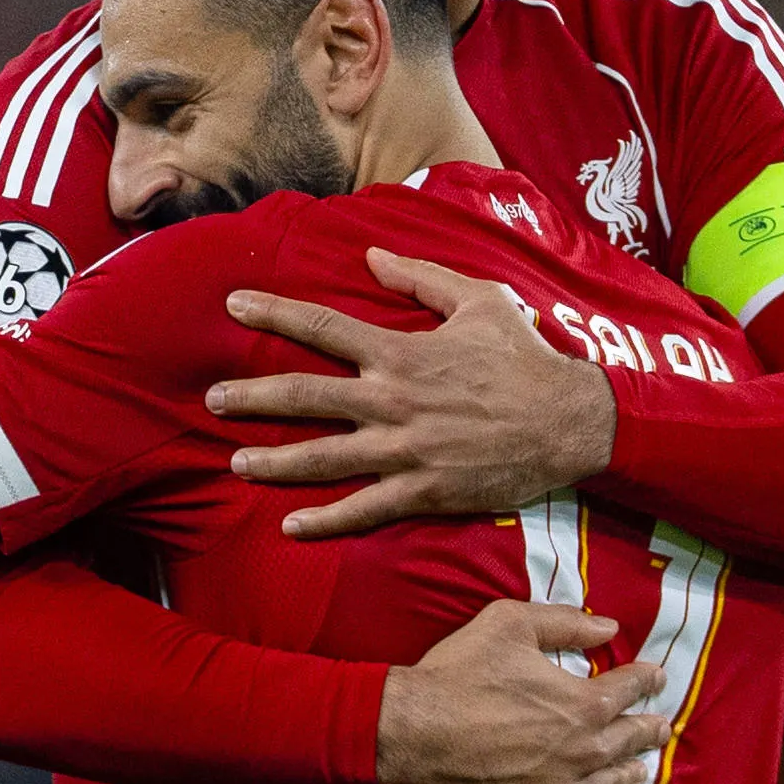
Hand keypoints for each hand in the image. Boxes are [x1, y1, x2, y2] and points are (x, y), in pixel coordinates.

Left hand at [213, 249, 618, 537]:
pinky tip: (292, 527)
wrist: (571, 422)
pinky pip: (364, 509)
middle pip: (306, 395)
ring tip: (235, 463)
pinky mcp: (422, 490)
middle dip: (253, 397)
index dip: (274, 312)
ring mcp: (404, 449)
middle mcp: (392, 400)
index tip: (233, 304)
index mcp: (401, 352)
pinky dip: (326, 521)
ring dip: (274, 462)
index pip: (322, 327)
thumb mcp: (479, 301)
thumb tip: (372, 256)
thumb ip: (421, 278)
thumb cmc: (525, 357)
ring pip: (323, 458)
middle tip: (212, 400)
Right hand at [377, 600, 670, 783]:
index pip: (631, 689)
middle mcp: (585, 753)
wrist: (412, 734)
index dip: (647, 680)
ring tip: (638, 770)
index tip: (655, 678)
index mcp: (585, 704)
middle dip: (648, 729)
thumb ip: (564, 623)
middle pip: (631, 741)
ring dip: (628, 773)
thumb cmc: (459, 674)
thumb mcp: (509, 624)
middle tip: (659, 727)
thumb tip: (610, 627)